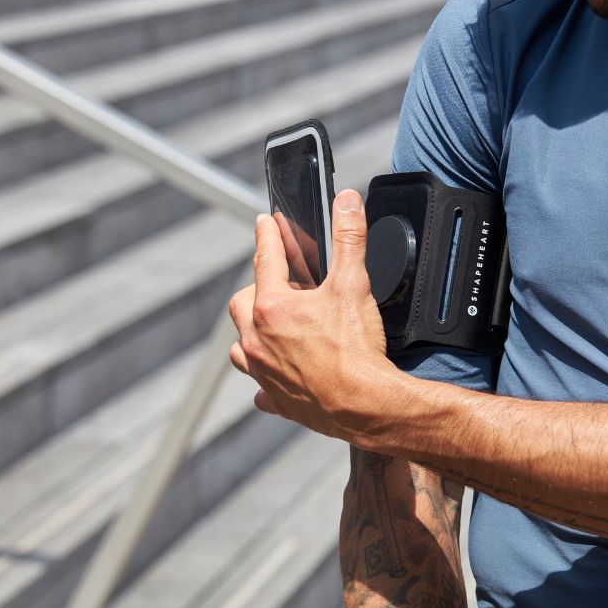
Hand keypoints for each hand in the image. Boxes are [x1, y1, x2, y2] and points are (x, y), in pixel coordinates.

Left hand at [229, 189, 399, 442]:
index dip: (267, 235)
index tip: (264, 223)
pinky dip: (266, 378)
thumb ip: (349, 238)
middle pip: (243, 302)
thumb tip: (347, 202)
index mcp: (273, 307)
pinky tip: (280, 373)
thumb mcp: (354, 284)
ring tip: (272, 325)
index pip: (265, 258)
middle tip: (281, 281)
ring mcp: (263, 372)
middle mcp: (258, 339)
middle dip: (257, 286)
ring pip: (242, 345)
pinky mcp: (277, 400)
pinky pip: (261, 387)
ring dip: (252, 332)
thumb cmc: (356, 350)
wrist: (366, 405)